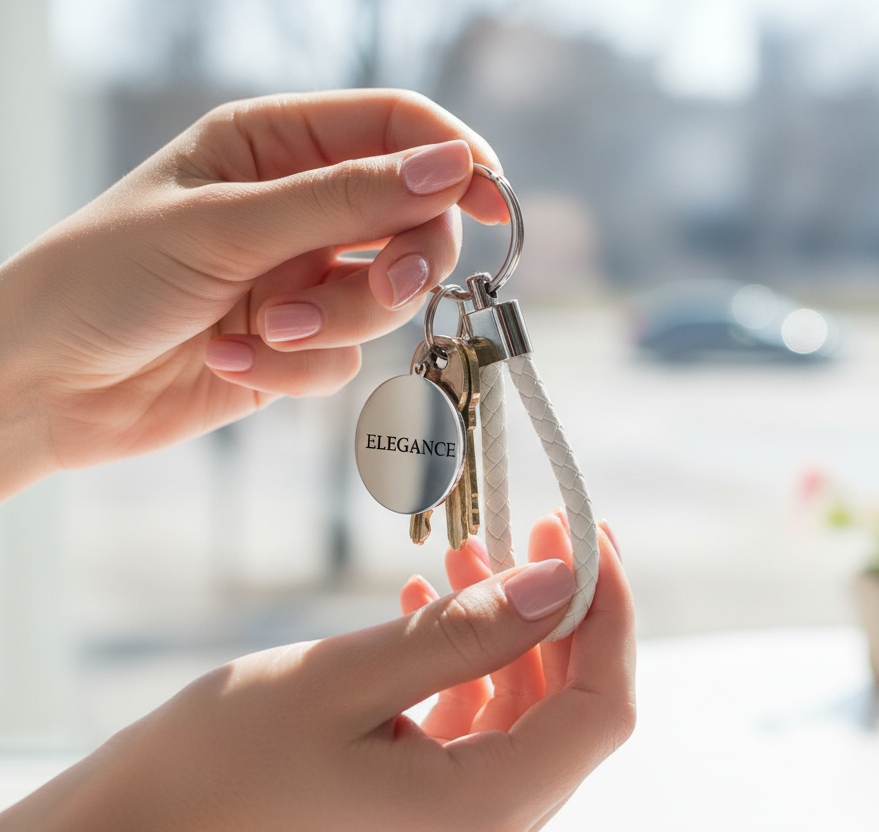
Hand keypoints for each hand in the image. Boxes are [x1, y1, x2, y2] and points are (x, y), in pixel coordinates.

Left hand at [0, 89, 509, 499]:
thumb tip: (453, 167)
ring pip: (387, 297)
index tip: (495, 199)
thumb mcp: (226, 226)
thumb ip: (345, 200)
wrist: (40, 384)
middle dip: (402, 262)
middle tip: (389, 286)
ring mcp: (301, 275)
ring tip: (268, 330)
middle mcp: (297, 204)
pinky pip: (347, 357)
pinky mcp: (296, 343)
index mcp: (274, 143)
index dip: (454, 158)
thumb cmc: (104, 276)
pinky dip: (299, 366)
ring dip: (337, 322)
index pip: (396, 128)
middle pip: (413, 219)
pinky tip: (230, 359)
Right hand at [1, 514, 633, 830]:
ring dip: (506, 628)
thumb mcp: (342, 683)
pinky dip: (461, 663)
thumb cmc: (211, 773)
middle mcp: (482, 829)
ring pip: (520, 712)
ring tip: (469, 552)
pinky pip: (469, 727)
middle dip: (561, 609)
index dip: (611, 614)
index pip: (602, 710)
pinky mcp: (413, 807)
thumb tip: (563, 578)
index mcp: (482, 812)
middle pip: (569, 709)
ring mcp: (449, 823)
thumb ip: (463, 633)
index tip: (590, 533)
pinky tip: (424, 602)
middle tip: (538, 525)